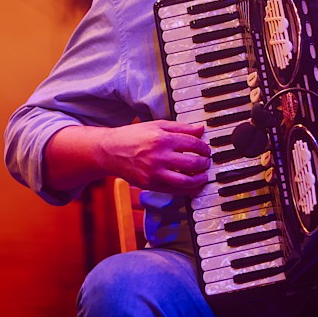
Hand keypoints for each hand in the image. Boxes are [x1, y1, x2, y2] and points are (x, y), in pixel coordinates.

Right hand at [44, 119, 210, 194]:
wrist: (110, 151)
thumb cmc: (134, 136)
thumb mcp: (157, 125)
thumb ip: (181, 127)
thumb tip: (201, 129)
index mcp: (162, 139)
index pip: (193, 144)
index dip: (204, 148)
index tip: (207, 150)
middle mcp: (159, 156)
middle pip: (192, 163)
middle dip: (205, 164)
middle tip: (207, 162)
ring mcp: (154, 173)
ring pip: (186, 181)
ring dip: (200, 179)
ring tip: (203, 175)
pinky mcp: (150, 185)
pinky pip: (175, 191)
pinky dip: (188, 190)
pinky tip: (194, 186)